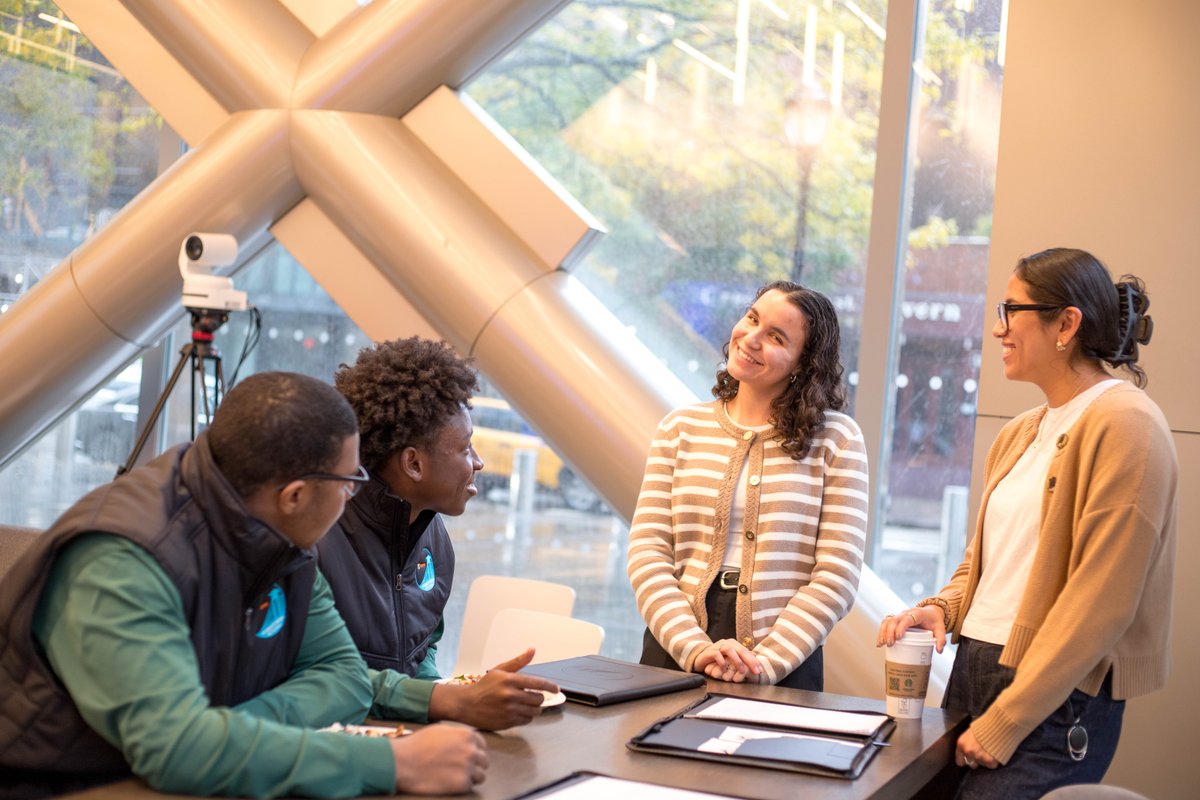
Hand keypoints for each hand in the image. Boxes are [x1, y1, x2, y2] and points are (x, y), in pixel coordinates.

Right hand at [390, 724, 487, 793]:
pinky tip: (449, 783)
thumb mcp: (440, 731)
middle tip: (461, 769)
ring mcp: (468, 767)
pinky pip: (469, 786)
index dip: (475, 751)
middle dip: (474, 765)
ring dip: (470, 777)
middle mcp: (471, 750)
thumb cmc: (416, 745)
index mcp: (467, 735)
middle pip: (483, 761)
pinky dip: (461, 786)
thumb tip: (465, 741)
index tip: (468, 757)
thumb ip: (457, 735)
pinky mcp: (461, 783)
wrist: (402, 762)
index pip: (482, 745)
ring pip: (480, 775)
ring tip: (455, 777)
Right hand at [430, 648, 559, 730]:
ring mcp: (509, 710)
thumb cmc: (484, 686)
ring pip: (534, 711)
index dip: (551, 686)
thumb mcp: (499, 671)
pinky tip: (519, 712)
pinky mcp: (507, 722)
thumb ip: (518, 662)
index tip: (556, 689)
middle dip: (539, 698)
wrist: (466, 704)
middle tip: (533, 696)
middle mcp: (511, 695)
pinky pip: (526, 720)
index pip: (538, 683)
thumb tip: (532, 650)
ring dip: (534, 708)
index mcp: (510, 680)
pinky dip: (526, 717)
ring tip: (527, 705)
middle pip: (538, 699)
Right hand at [693, 639, 762, 682]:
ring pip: (729, 650)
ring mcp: (717, 646)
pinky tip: (725, 670)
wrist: (700, 657)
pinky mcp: (709, 651)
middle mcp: (726, 643)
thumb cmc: (718, 659)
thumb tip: (755, 655)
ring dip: (737, 660)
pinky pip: (717, 654)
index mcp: (733, 644)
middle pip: (740, 649)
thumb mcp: (731, 659)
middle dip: (749, 661)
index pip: (746, 651)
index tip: (759, 670)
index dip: (754, 661)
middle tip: (755, 671)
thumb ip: (742, 656)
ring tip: (742, 670)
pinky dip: (722, 662)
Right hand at [876, 606, 945, 652]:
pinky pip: (886, 623)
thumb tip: (939, 651)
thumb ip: (941, 639)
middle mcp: (906, 613)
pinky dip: (881, 632)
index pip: (907, 619)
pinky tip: (879, 642)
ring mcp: (899, 615)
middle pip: (894, 620)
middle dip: (889, 632)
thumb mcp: (940, 629)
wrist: (930, 612)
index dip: (901, 627)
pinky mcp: (896, 619)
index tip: (898, 637)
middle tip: (890, 644)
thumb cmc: (934, 621)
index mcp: (917, 614)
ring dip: (883, 632)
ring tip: (881, 644)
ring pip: (887, 621)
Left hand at [956, 728, 998, 769]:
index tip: (970, 759)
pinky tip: (995, 752)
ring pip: (982, 764)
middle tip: (983, 752)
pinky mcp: (989, 761)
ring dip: (986, 760)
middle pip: (971, 764)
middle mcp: (968, 751)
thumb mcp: (970, 733)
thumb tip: (967, 751)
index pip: (959, 761)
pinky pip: (991, 765)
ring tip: (990, 750)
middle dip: (977, 760)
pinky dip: (994, 761)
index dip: (965, 760)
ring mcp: (979, 757)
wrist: (998, 725)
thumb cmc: (985, 726)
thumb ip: (967, 744)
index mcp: (961, 744)